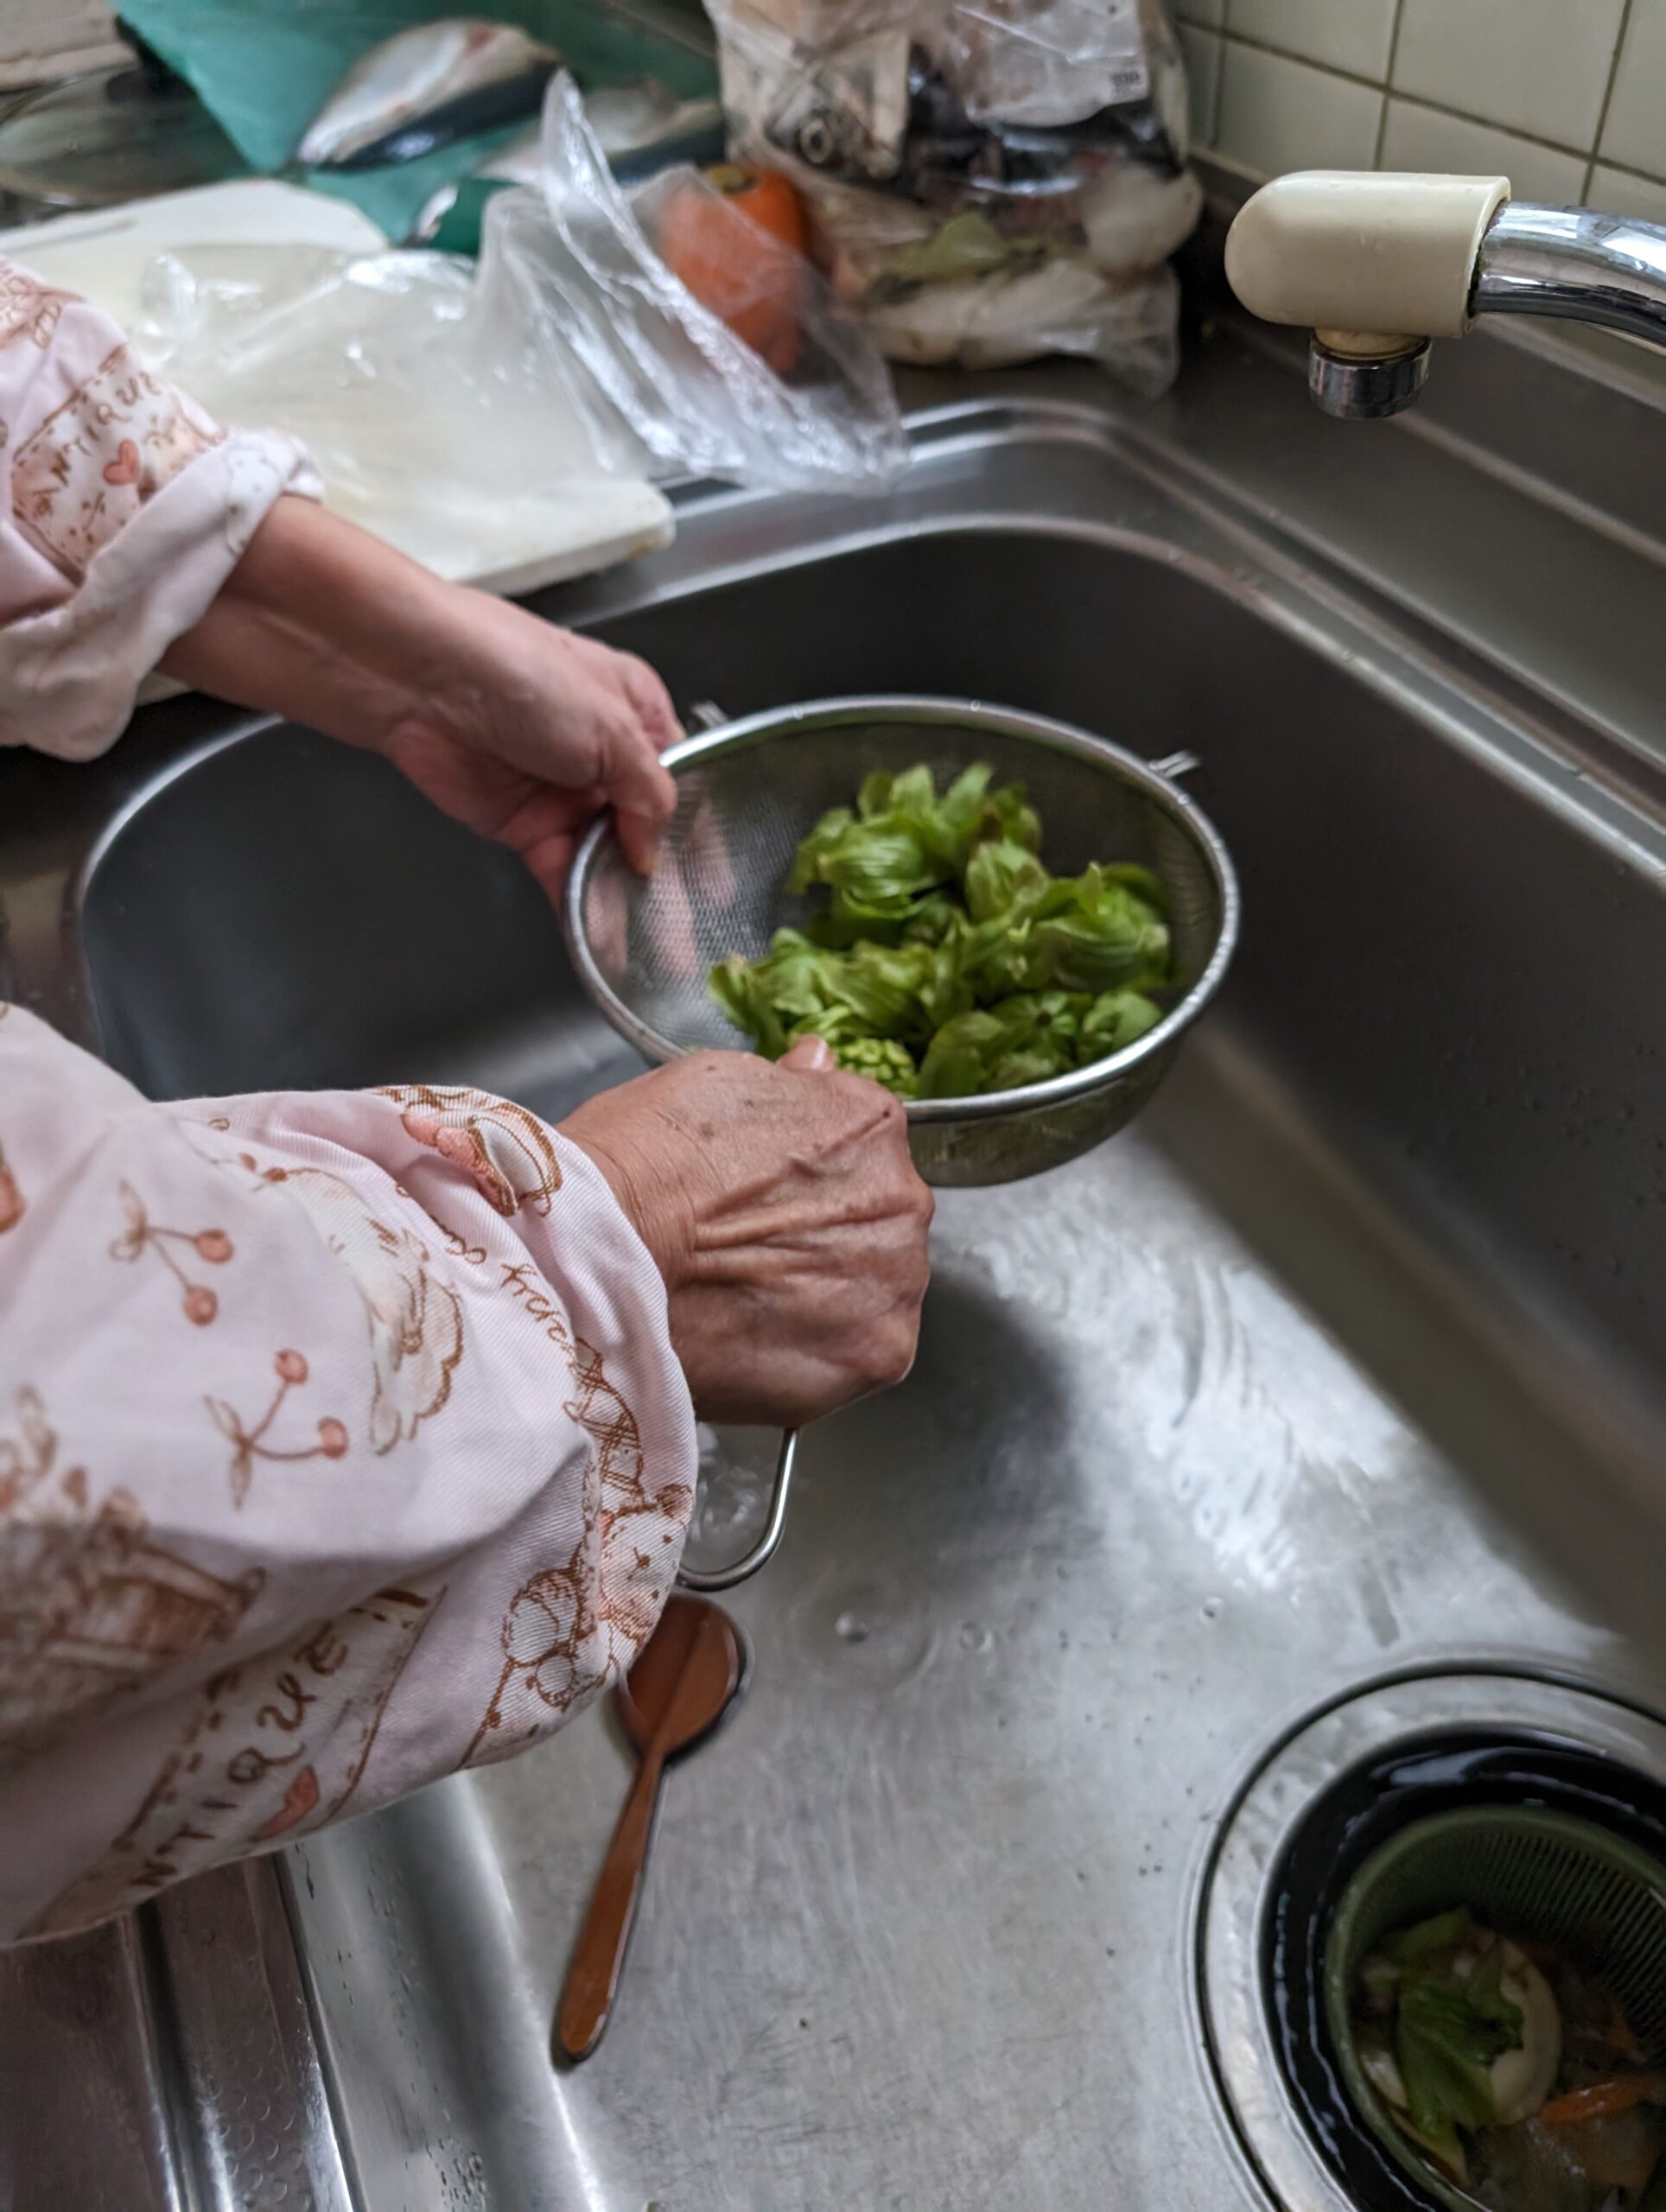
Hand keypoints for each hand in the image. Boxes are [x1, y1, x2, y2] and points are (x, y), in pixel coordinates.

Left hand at [162, 496, 679, 900]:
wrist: (419, 677)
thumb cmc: (520, 671)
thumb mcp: (610, 727)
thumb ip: (647, 794)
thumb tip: (652, 852)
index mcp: (637, 713)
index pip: (681, 785)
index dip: (700, 835)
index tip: (716, 887)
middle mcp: (603, 756)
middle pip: (645, 830)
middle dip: (667, 880)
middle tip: (693, 934)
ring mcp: (562, 793)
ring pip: (606, 860)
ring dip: (627, 903)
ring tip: (657, 953)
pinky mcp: (522, 826)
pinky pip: (563, 875)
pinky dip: (583, 907)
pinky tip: (607, 940)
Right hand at [561, 1038, 933, 1427]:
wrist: (608, 1261)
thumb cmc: (642, 1167)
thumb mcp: (712, 1083)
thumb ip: (788, 1083)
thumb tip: (816, 1064)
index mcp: (871, 1123)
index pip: (863, 1145)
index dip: (807, 1172)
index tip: (761, 1194)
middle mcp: (905, 1199)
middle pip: (879, 1219)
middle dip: (828, 1234)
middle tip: (750, 1251)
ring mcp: (897, 1282)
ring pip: (874, 1289)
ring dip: (829, 1294)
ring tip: (750, 1301)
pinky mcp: (879, 1355)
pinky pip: (860, 1354)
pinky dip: (818, 1352)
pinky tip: (760, 1342)